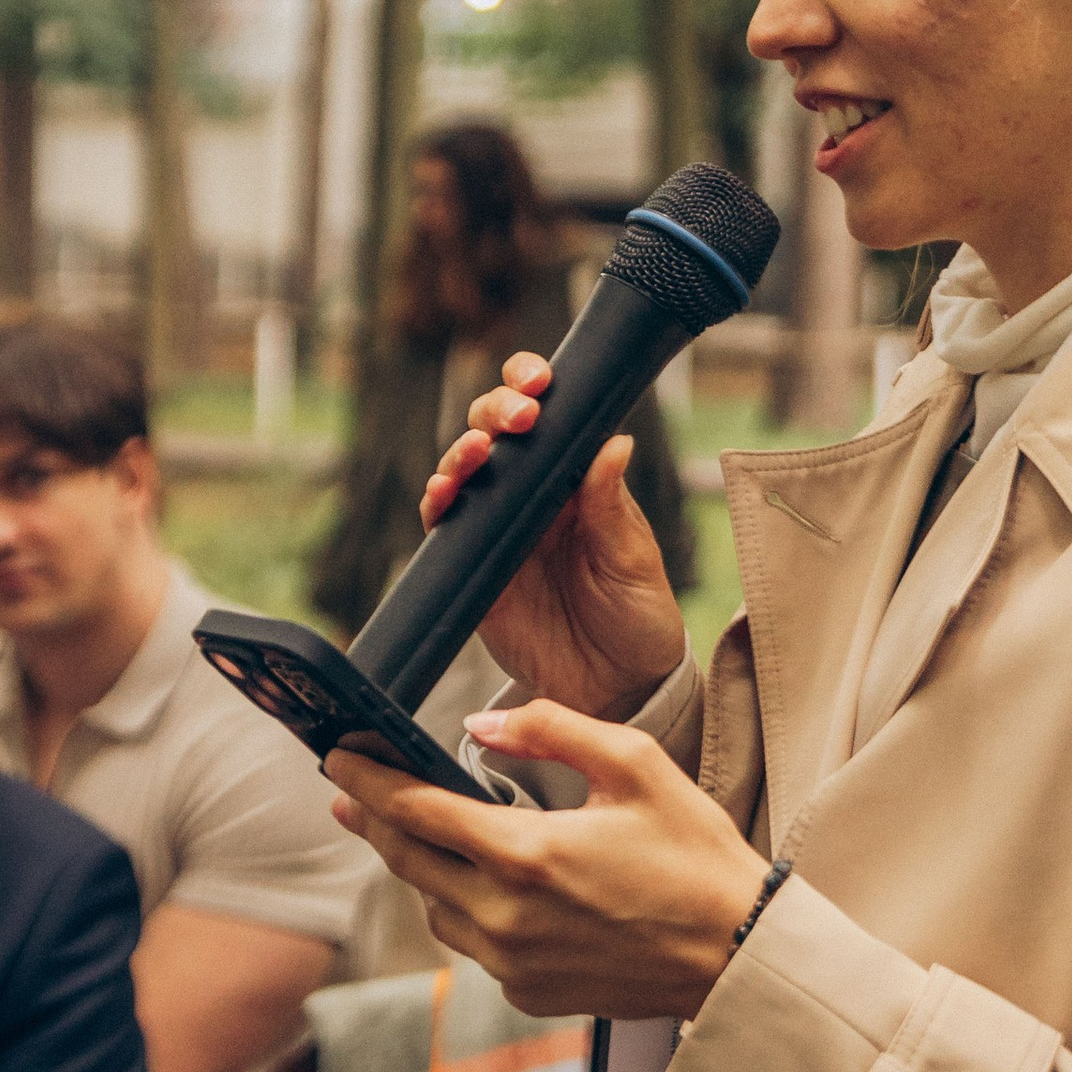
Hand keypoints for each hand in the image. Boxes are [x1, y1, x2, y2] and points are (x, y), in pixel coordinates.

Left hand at [331, 697, 769, 1019]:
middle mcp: (506, 916)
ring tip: (428, 835)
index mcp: (526, 854)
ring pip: (434, 907)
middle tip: (349, 791)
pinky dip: (468, 910)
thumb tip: (478, 724)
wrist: (738, 954)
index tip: (336, 756)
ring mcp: (513, 963)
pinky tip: (492, 887)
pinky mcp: (527, 994)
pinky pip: (472, 944)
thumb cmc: (696, 855)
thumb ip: (550, 730)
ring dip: (424, 869)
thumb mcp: (636, 764)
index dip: (368, 779)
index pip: (416, 809)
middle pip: (408, 862)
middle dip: (375, 820)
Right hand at [416, 359, 687, 720]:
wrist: (613, 689)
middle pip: (496, 432)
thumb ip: (612, 507)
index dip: (533, 387)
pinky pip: (443, 527)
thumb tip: (615, 442)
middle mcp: (531, 496)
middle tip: (519, 416)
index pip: (549, 417)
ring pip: (464, 471)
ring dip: (462, 452)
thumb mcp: (632, 561)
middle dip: (496, 410)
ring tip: (476, 452)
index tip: (541, 382)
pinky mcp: (470, 568)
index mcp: (575, 480)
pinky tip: (442, 492)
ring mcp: (496, 529)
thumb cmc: (636, 617)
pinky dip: (436, 503)